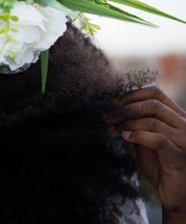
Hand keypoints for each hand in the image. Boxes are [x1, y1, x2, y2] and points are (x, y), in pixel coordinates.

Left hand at [117, 86, 185, 221]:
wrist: (175, 193)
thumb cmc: (159, 164)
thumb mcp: (144, 138)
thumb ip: (134, 123)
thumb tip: (110, 109)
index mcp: (178, 116)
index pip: (155, 93)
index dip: (131, 95)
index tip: (110, 103)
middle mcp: (185, 124)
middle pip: (153, 104)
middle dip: (125, 108)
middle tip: (107, 116)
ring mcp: (185, 140)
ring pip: (153, 121)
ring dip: (127, 123)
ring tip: (112, 129)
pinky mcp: (180, 155)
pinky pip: (158, 139)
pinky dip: (138, 136)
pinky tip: (124, 137)